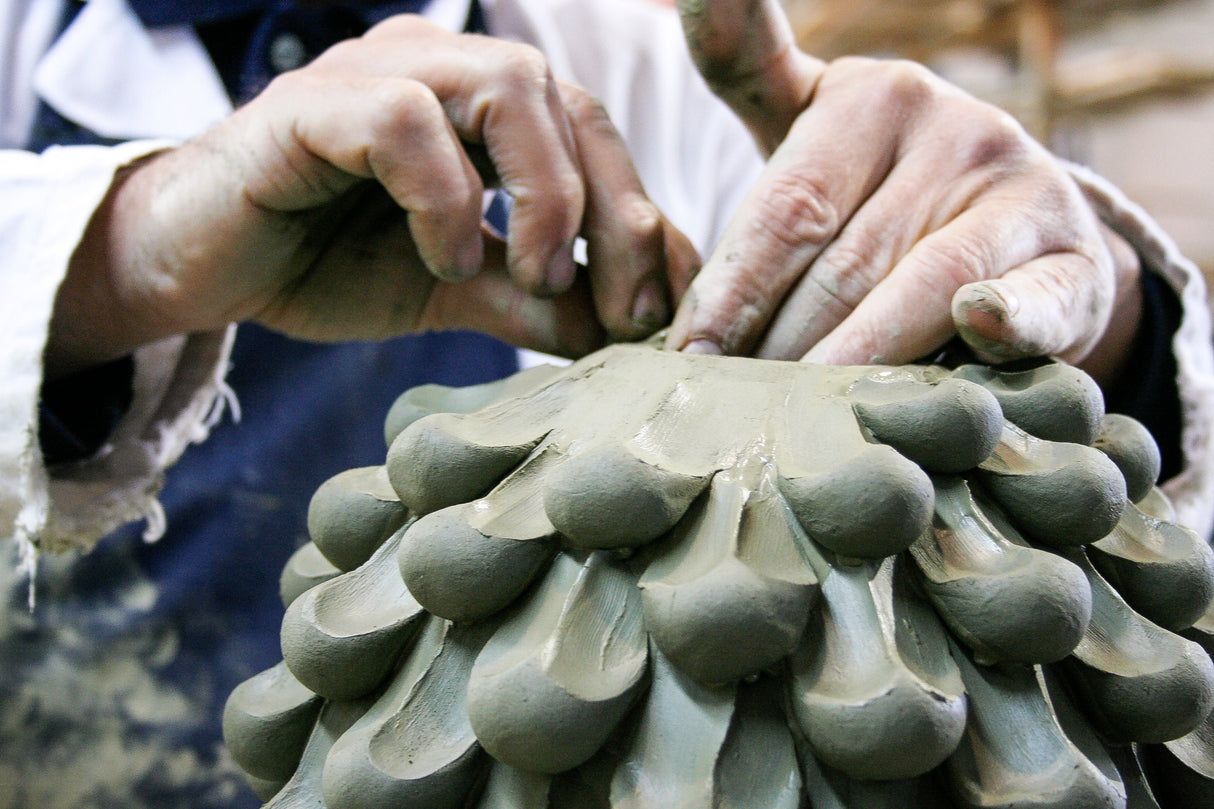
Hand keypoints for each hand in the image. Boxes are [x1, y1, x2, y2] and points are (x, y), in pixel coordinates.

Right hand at [47, 15, 697, 376]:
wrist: (203, 270)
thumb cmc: (326, 262)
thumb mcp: (455, 290)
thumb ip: (532, 299)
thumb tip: (621, 333)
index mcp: (480, 101)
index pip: (592, 130)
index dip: (638, 216)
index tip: (656, 309)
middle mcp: (440, 65)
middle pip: (567, 101)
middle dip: (611, 212)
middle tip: (619, 309)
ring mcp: (377, 72)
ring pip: (508, 86)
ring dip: (543, 194)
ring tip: (533, 277)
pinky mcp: (314, 103)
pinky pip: (408, 124)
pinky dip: (446, 199)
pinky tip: (444, 260)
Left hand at [665, 0, 1140, 385]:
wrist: (1012, 229)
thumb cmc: (880, 191)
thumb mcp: (812, 131)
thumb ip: (748, 74)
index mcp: (868, 98)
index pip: (784, 207)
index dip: (730, 290)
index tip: (685, 357)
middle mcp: (949, 127)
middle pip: (840, 258)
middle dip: (775, 347)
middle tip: (728, 410)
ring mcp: (1017, 186)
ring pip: (919, 286)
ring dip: (854, 361)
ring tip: (798, 422)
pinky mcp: (1073, 254)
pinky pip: (1033, 296)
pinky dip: (1008, 322)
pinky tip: (979, 334)